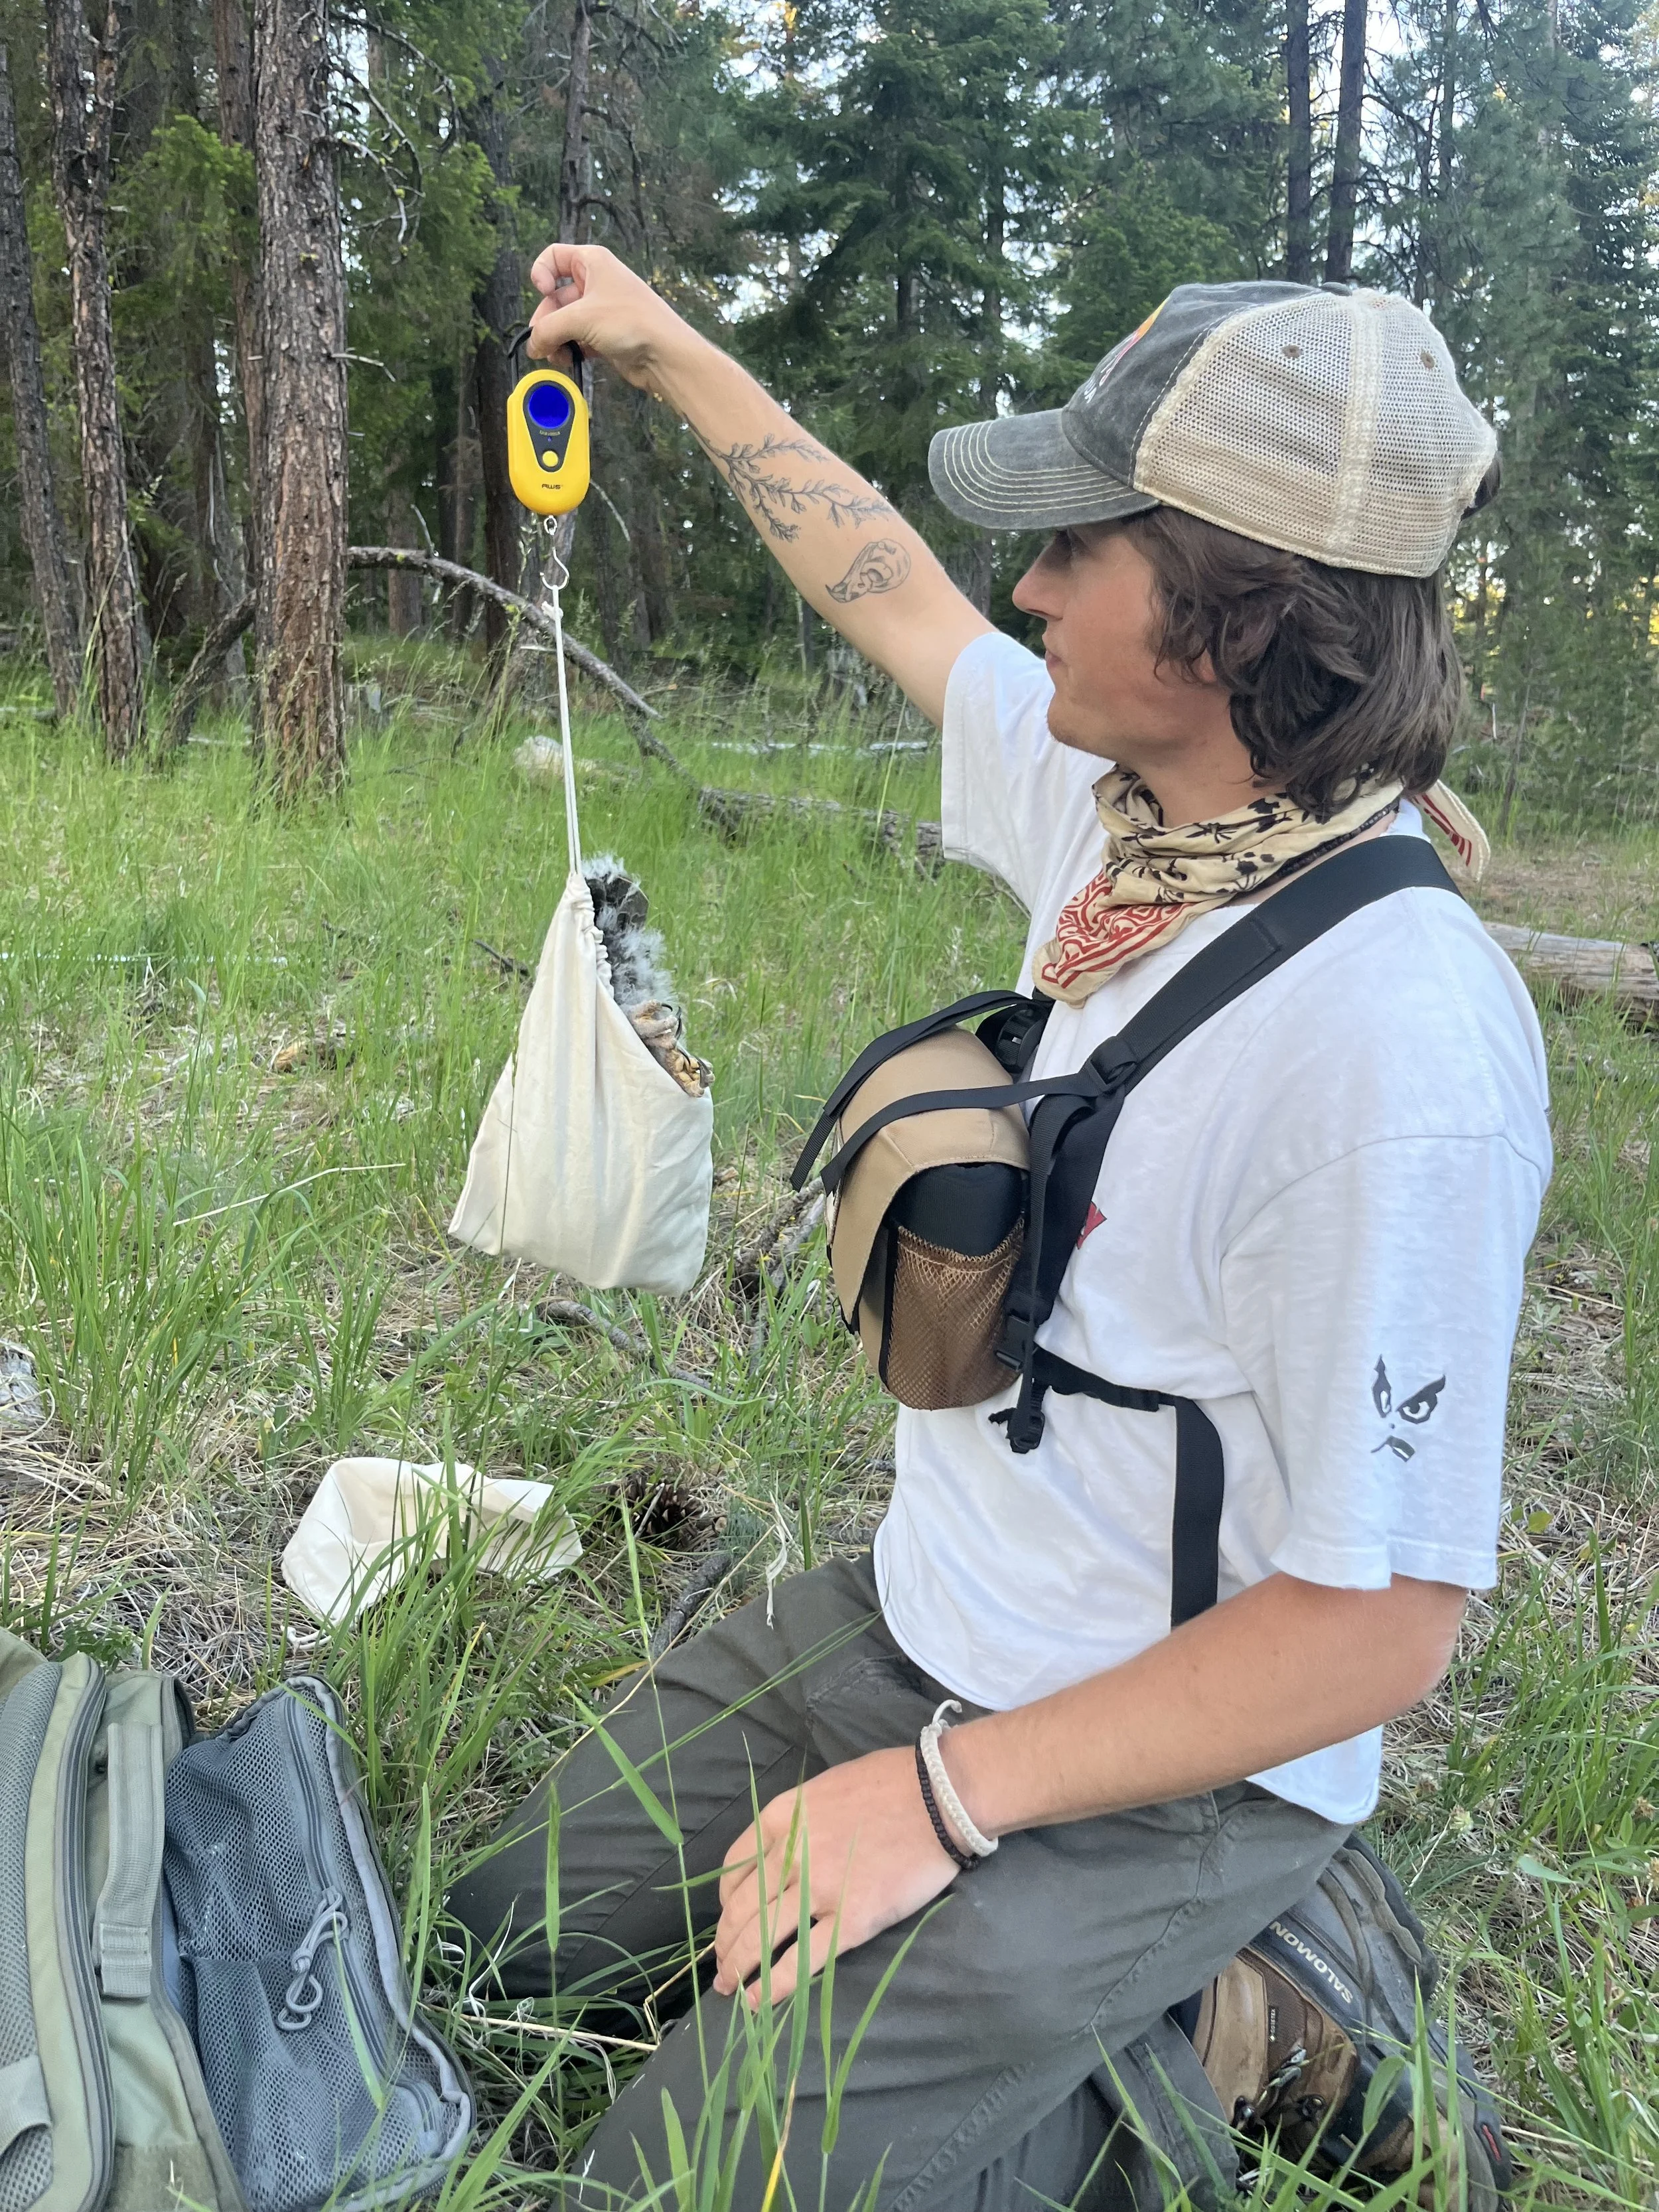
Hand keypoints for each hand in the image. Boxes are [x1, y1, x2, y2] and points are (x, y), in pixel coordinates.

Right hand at [526, 242, 700, 388]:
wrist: (665, 354)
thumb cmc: (629, 322)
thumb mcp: (581, 318)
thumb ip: (548, 329)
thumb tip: (532, 346)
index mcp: (592, 262)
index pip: (554, 256)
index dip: (541, 272)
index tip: (543, 292)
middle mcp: (596, 282)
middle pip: (555, 297)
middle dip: (546, 321)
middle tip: (542, 343)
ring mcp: (600, 310)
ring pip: (565, 322)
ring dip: (556, 339)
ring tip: (557, 357)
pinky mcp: (605, 336)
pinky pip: (577, 339)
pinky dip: (570, 349)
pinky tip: (569, 361)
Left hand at [713, 1746, 960, 2008]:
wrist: (941, 1796)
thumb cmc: (891, 1782)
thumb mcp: (826, 1787)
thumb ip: (799, 1820)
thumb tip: (785, 1851)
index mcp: (784, 1816)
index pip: (735, 1865)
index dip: (724, 1899)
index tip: (726, 1916)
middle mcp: (791, 1854)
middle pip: (741, 1907)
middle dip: (724, 1942)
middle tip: (720, 1965)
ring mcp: (819, 1889)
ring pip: (761, 1936)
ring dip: (738, 1968)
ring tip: (727, 1989)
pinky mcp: (850, 1921)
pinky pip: (801, 1961)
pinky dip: (774, 1986)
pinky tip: (759, 2002)